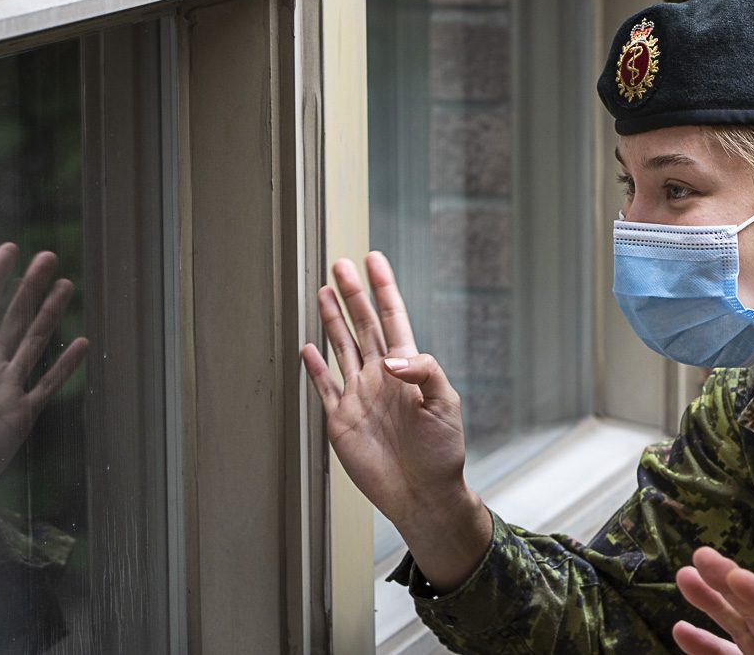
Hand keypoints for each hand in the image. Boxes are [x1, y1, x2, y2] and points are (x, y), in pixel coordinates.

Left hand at [0, 242, 88, 489]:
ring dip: (50, 314)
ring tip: (67, 285)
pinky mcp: (22, 413)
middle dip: (29, 286)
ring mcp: (7, 387)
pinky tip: (82, 343)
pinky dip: (65, 365)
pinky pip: (47, 384)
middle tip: (47, 256)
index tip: (4, 249)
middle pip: (12, 316)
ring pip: (34, 342)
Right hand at [300, 253, 491, 590]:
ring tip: (322, 291)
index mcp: (408, 367)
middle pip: (362, 325)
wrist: (422, 494)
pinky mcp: (341, 419)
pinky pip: (325, 386)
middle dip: (352, 294)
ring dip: (332, 320)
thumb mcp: (444, 405)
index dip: (383, 288)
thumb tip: (390, 357)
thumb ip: (424, 372)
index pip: (392, 318)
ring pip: (342, 347)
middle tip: (340, 265)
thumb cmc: (442, 452)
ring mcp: (359, 395)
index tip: (373, 259)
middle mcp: (381, 376)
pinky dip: (315, 367)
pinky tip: (308, 347)